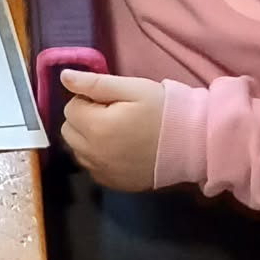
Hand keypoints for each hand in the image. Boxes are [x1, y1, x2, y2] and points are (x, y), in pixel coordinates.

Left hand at [61, 70, 164, 190]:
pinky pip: (91, 166)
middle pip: (69, 130)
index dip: (89, 100)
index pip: (71, 108)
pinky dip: (98, 157)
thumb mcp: (133, 89)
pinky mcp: (111, 183)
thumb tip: (64, 76)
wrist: (194, 144)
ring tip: (118, 132)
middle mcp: (92, 154)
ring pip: (77, 150)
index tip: (112, 101)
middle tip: (114, 114)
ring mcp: (100, 171)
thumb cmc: (165, 111)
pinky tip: (121, 150)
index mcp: (96, 127)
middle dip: (85, 119)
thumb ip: (95, 83)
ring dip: (89, 139)